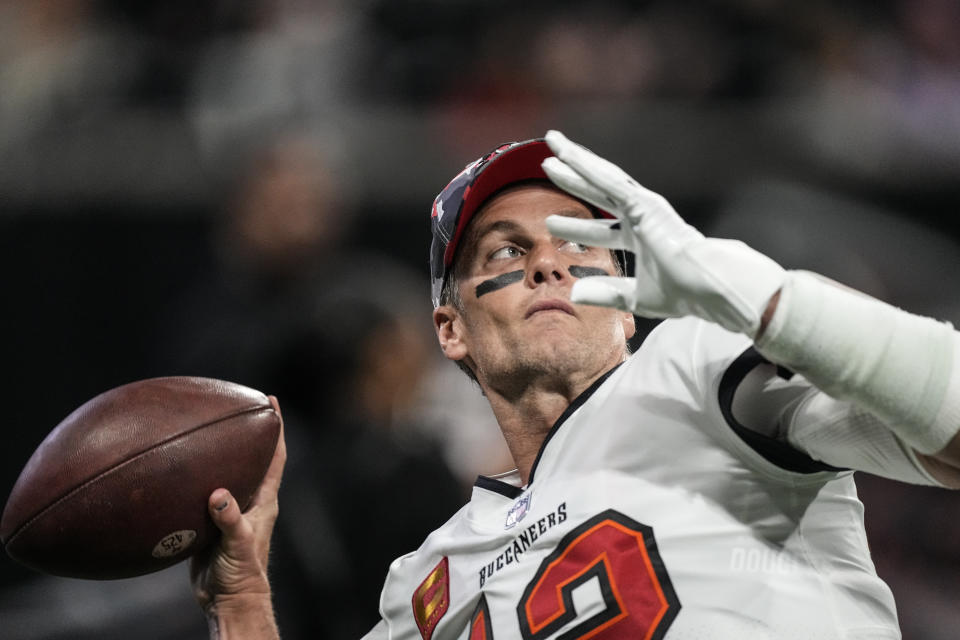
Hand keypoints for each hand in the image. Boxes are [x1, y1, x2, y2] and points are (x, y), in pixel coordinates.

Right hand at [191, 395, 285, 637]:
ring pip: (228, 473)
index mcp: (264, 500)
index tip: (271, 403)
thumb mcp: (237, 544)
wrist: (227, 599)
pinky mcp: (210, 523)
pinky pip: (203, 493)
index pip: (275, 456)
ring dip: (220, 454)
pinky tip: (176, 470)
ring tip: (204, 429)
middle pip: (253, 458)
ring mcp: (231, 510)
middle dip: (248, 433)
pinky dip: (194, 479)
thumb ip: (230, 519)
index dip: (276, 429)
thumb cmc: (241, 574)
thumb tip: (218, 494)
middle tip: (237, 406)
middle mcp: (250, 500)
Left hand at [541, 129, 784, 336]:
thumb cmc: (683, 293)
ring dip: (576, 160)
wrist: (709, 285)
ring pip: (601, 178)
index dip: (576, 226)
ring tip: (551, 144)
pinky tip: (569, 154)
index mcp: (640, 238)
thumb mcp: (635, 296)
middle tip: (547, 165)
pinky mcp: (645, 202)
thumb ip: (605, 293)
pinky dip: (588, 166)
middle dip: (572, 179)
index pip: (601, 230)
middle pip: (597, 193)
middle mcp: (640, 217)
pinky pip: (610, 181)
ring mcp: (643, 206)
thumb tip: (574, 294)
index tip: (551, 223)